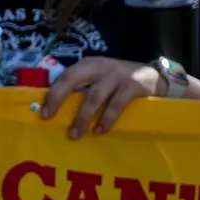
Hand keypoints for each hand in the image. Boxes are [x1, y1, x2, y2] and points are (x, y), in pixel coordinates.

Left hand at [39, 57, 161, 138]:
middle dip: (59, 98)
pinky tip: (100, 131)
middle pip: (73, 79)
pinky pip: (116, 104)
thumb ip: (83, 88)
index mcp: (88, 65)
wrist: (155, 77)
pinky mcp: (132, 85)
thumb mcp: (100, 79)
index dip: (53, 93)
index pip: (65, 76)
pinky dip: (106, 119)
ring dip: (82, 116)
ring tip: (75, 134)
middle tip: (51, 117)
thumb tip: (58, 110)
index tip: (44, 113)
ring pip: (94, 96)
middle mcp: (99, 67)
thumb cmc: (119, 82)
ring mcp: (116, 75)